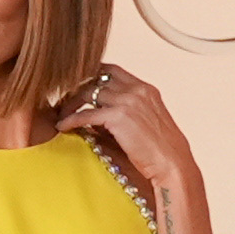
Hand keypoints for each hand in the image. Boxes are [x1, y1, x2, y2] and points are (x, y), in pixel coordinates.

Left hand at [49, 61, 197, 208]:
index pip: (111, 70)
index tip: (76, 87)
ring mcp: (128, 101)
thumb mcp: (143, 121)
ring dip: (70, 103)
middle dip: (77, 87)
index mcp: (145, 89)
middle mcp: (137, 90)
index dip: (90, 75)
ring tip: (62, 114)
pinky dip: (70, 120)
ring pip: (88, 92)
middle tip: (64, 100)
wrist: (172, 163)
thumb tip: (90, 117)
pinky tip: (63, 127)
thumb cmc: (158, 149)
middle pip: (96, 77)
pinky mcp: (119, 116)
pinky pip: (85, 114)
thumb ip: (120, 112)